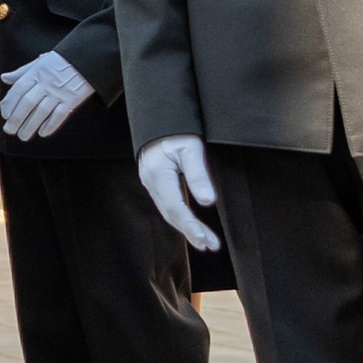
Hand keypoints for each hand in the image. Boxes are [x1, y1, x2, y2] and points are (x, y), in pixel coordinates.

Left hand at [0, 52, 93, 143]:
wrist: (86, 58)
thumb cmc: (60, 62)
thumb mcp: (39, 62)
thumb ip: (21, 72)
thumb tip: (4, 78)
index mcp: (36, 73)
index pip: (18, 89)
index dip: (10, 103)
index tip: (4, 115)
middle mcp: (46, 83)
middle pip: (28, 102)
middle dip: (16, 118)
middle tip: (9, 130)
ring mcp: (59, 92)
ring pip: (42, 111)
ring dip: (30, 125)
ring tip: (22, 136)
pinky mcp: (72, 99)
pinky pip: (59, 114)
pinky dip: (50, 125)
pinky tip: (42, 133)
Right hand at [138, 134, 220, 251]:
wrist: (157, 117)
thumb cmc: (176, 130)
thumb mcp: (191, 148)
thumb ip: (198, 175)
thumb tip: (208, 202)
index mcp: (158, 174)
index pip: (175, 207)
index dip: (191, 226)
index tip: (205, 240)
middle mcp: (151, 182)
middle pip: (171, 214)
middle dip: (191, 232)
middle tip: (211, 246)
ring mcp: (151, 183)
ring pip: (169, 211)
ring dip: (187, 227)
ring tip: (206, 241)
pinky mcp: (155, 182)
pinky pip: (167, 205)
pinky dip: (181, 217)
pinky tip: (192, 225)